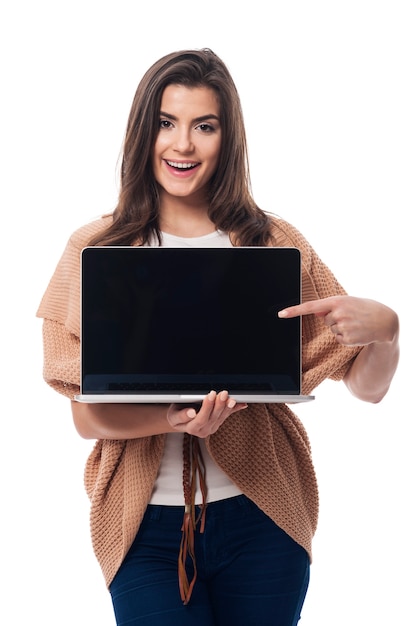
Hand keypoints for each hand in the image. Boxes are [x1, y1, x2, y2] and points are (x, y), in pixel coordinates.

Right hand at [166, 390, 247, 437]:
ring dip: (228, 407)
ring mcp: (212, 428)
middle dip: (219, 404)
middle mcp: (203, 431)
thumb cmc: (176, 415)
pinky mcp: (217, 423)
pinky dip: (234, 409)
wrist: (180, 420)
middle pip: (214, 417)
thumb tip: (191, 413)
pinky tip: (242, 404)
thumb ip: (182, 415)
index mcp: (192, 429)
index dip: (207, 407)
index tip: (210, 395)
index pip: (201, 418)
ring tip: (232, 398)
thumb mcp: (174, 415)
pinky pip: (226, 416)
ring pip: (222, 417)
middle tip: (223, 393)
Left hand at [278, 295, 398, 346]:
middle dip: (336, 319)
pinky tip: (357, 332)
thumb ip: (331, 306)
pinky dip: (346, 337)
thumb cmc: (364, 308)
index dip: (294, 310)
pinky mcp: (346, 338)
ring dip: (342, 328)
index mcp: (336, 301)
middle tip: (351, 316)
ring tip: (355, 324)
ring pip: (332, 330)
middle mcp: (337, 313)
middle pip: (325, 320)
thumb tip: (317, 313)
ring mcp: (342, 326)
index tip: (281, 314)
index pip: (310, 306)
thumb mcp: (348, 302)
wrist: (384, 321)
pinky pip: (338, 339)